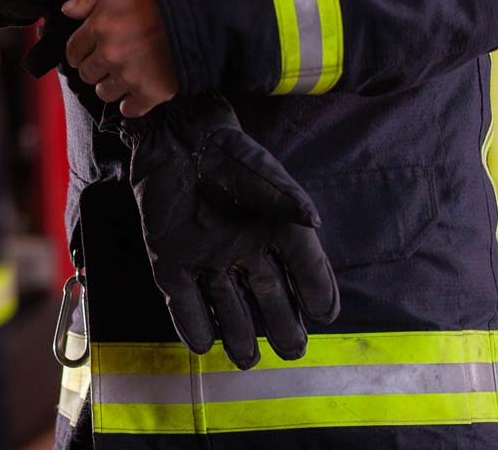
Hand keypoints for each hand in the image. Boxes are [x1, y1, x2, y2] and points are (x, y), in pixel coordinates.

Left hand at [62, 0, 176, 117]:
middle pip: (87, 74)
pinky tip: (135, 94)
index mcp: (98, 28)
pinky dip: (131, 104)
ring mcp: (130, 75)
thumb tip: (67, 9)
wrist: (194, 6)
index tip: (86, 53)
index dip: (79, 52)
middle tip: (109, 61)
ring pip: (104, 93)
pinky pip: (130, 109)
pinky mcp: (152, 90)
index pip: (73, 52)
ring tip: (123, 75)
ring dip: (111, 85)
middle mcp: (110, 54)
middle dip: (95, 68)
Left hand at [123, 95, 339, 368]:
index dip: (318, 292)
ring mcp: (207, 260)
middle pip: (270, 298)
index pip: (305, 269)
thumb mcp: (259, 171)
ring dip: (237, 334)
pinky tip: (203, 343)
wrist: (176, 140)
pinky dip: (192, 322)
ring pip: (227, 308)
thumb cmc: (225, 153)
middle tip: (291, 349)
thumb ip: (285, 196)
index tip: (325, 313)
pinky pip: (183, 300)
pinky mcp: (171, 261)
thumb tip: (313, 220)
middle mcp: (245, 253)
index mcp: (275, 232)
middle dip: (282, 327)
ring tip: (247, 358)